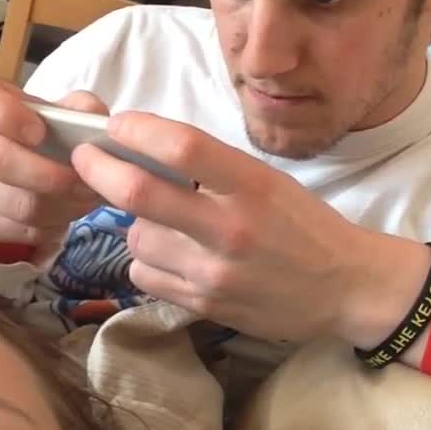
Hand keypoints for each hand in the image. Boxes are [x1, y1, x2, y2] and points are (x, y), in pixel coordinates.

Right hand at [0, 74, 104, 244]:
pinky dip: (48, 227)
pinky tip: (64, 214)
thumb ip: (84, 110)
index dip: (3, 113)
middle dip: (48, 175)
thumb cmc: (56, 133)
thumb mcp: (74, 112)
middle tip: (81, 180)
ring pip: (14, 203)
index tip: (39, 131)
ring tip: (84, 198)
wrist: (46, 169)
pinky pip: (14, 229)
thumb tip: (89, 121)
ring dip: (59, 205)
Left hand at [72, 111, 430, 354]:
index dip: (138, 130)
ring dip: (135, 224)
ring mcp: (213, 272)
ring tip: (160, 222)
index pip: (182, 147)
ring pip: (136, 239)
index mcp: (252, 185)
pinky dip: (147, 260)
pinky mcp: (204, 304)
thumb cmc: (305, 224)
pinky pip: (145, 276)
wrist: (346, 286)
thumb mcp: (268, 182)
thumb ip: (213, 169)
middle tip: (84, 157)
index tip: (117, 124)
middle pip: (140, 194)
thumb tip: (149, 154)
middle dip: (98, 169)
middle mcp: (230, 229)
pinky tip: (171, 257)